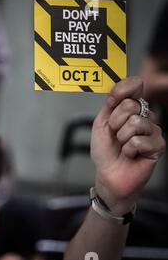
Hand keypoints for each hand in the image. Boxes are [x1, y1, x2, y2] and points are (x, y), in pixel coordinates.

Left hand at [91, 77, 164, 214]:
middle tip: (114, 134)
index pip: (135, 85)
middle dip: (115, 122)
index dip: (123, 88)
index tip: (112, 99)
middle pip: (130, 105)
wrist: (108, 174)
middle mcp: (144, 116)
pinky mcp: (158, 145)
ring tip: (122, 145)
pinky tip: (130, 154)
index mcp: (130, 108)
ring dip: (121, 137)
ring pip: (135, 123)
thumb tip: (117, 91)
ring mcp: (152, 130)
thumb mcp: (101, 124)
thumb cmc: (105, 151)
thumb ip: (109, 106)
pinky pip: (138, 141)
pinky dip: (128, 150)